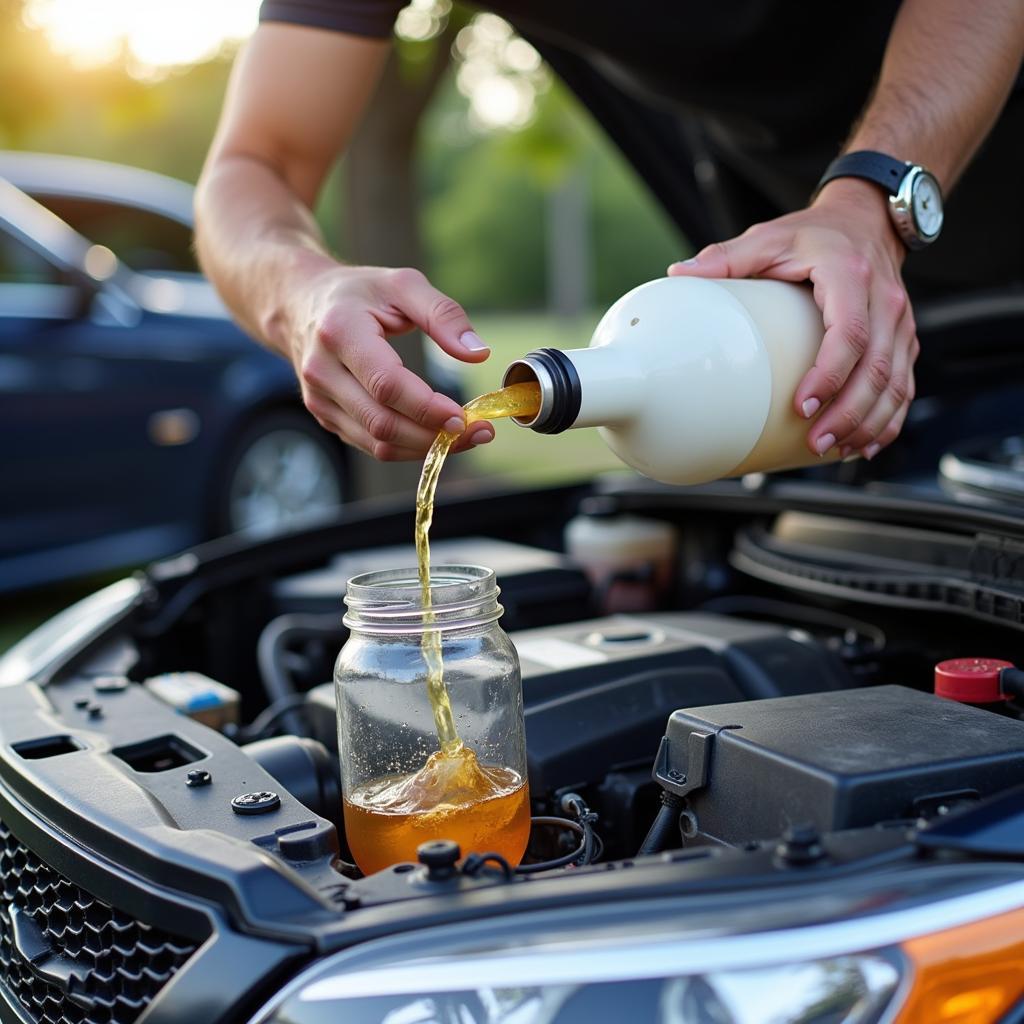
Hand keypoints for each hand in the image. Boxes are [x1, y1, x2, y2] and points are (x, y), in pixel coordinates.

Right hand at [288, 265, 493, 459]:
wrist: (300, 304)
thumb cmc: (358, 293)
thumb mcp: (403, 285)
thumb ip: (443, 314)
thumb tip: (478, 353)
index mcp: (340, 332)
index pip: (387, 385)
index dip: (428, 407)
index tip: (465, 416)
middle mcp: (322, 371)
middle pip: (383, 423)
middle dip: (435, 435)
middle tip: (478, 432)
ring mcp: (319, 400)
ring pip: (378, 443)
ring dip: (426, 448)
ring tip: (465, 437)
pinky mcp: (326, 417)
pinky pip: (372, 445)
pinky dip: (409, 447)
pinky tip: (436, 435)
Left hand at [668, 179, 918, 459]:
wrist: (866, 220)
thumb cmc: (813, 234)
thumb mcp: (768, 237)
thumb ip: (726, 258)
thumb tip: (677, 274)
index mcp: (850, 275)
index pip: (850, 332)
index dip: (830, 373)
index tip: (803, 405)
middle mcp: (885, 300)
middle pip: (878, 368)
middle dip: (849, 413)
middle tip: (817, 442)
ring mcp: (900, 322)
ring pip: (896, 383)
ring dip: (868, 423)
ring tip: (833, 450)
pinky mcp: (903, 339)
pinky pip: (905, 385)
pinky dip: (888, 420)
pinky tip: (865, 446)